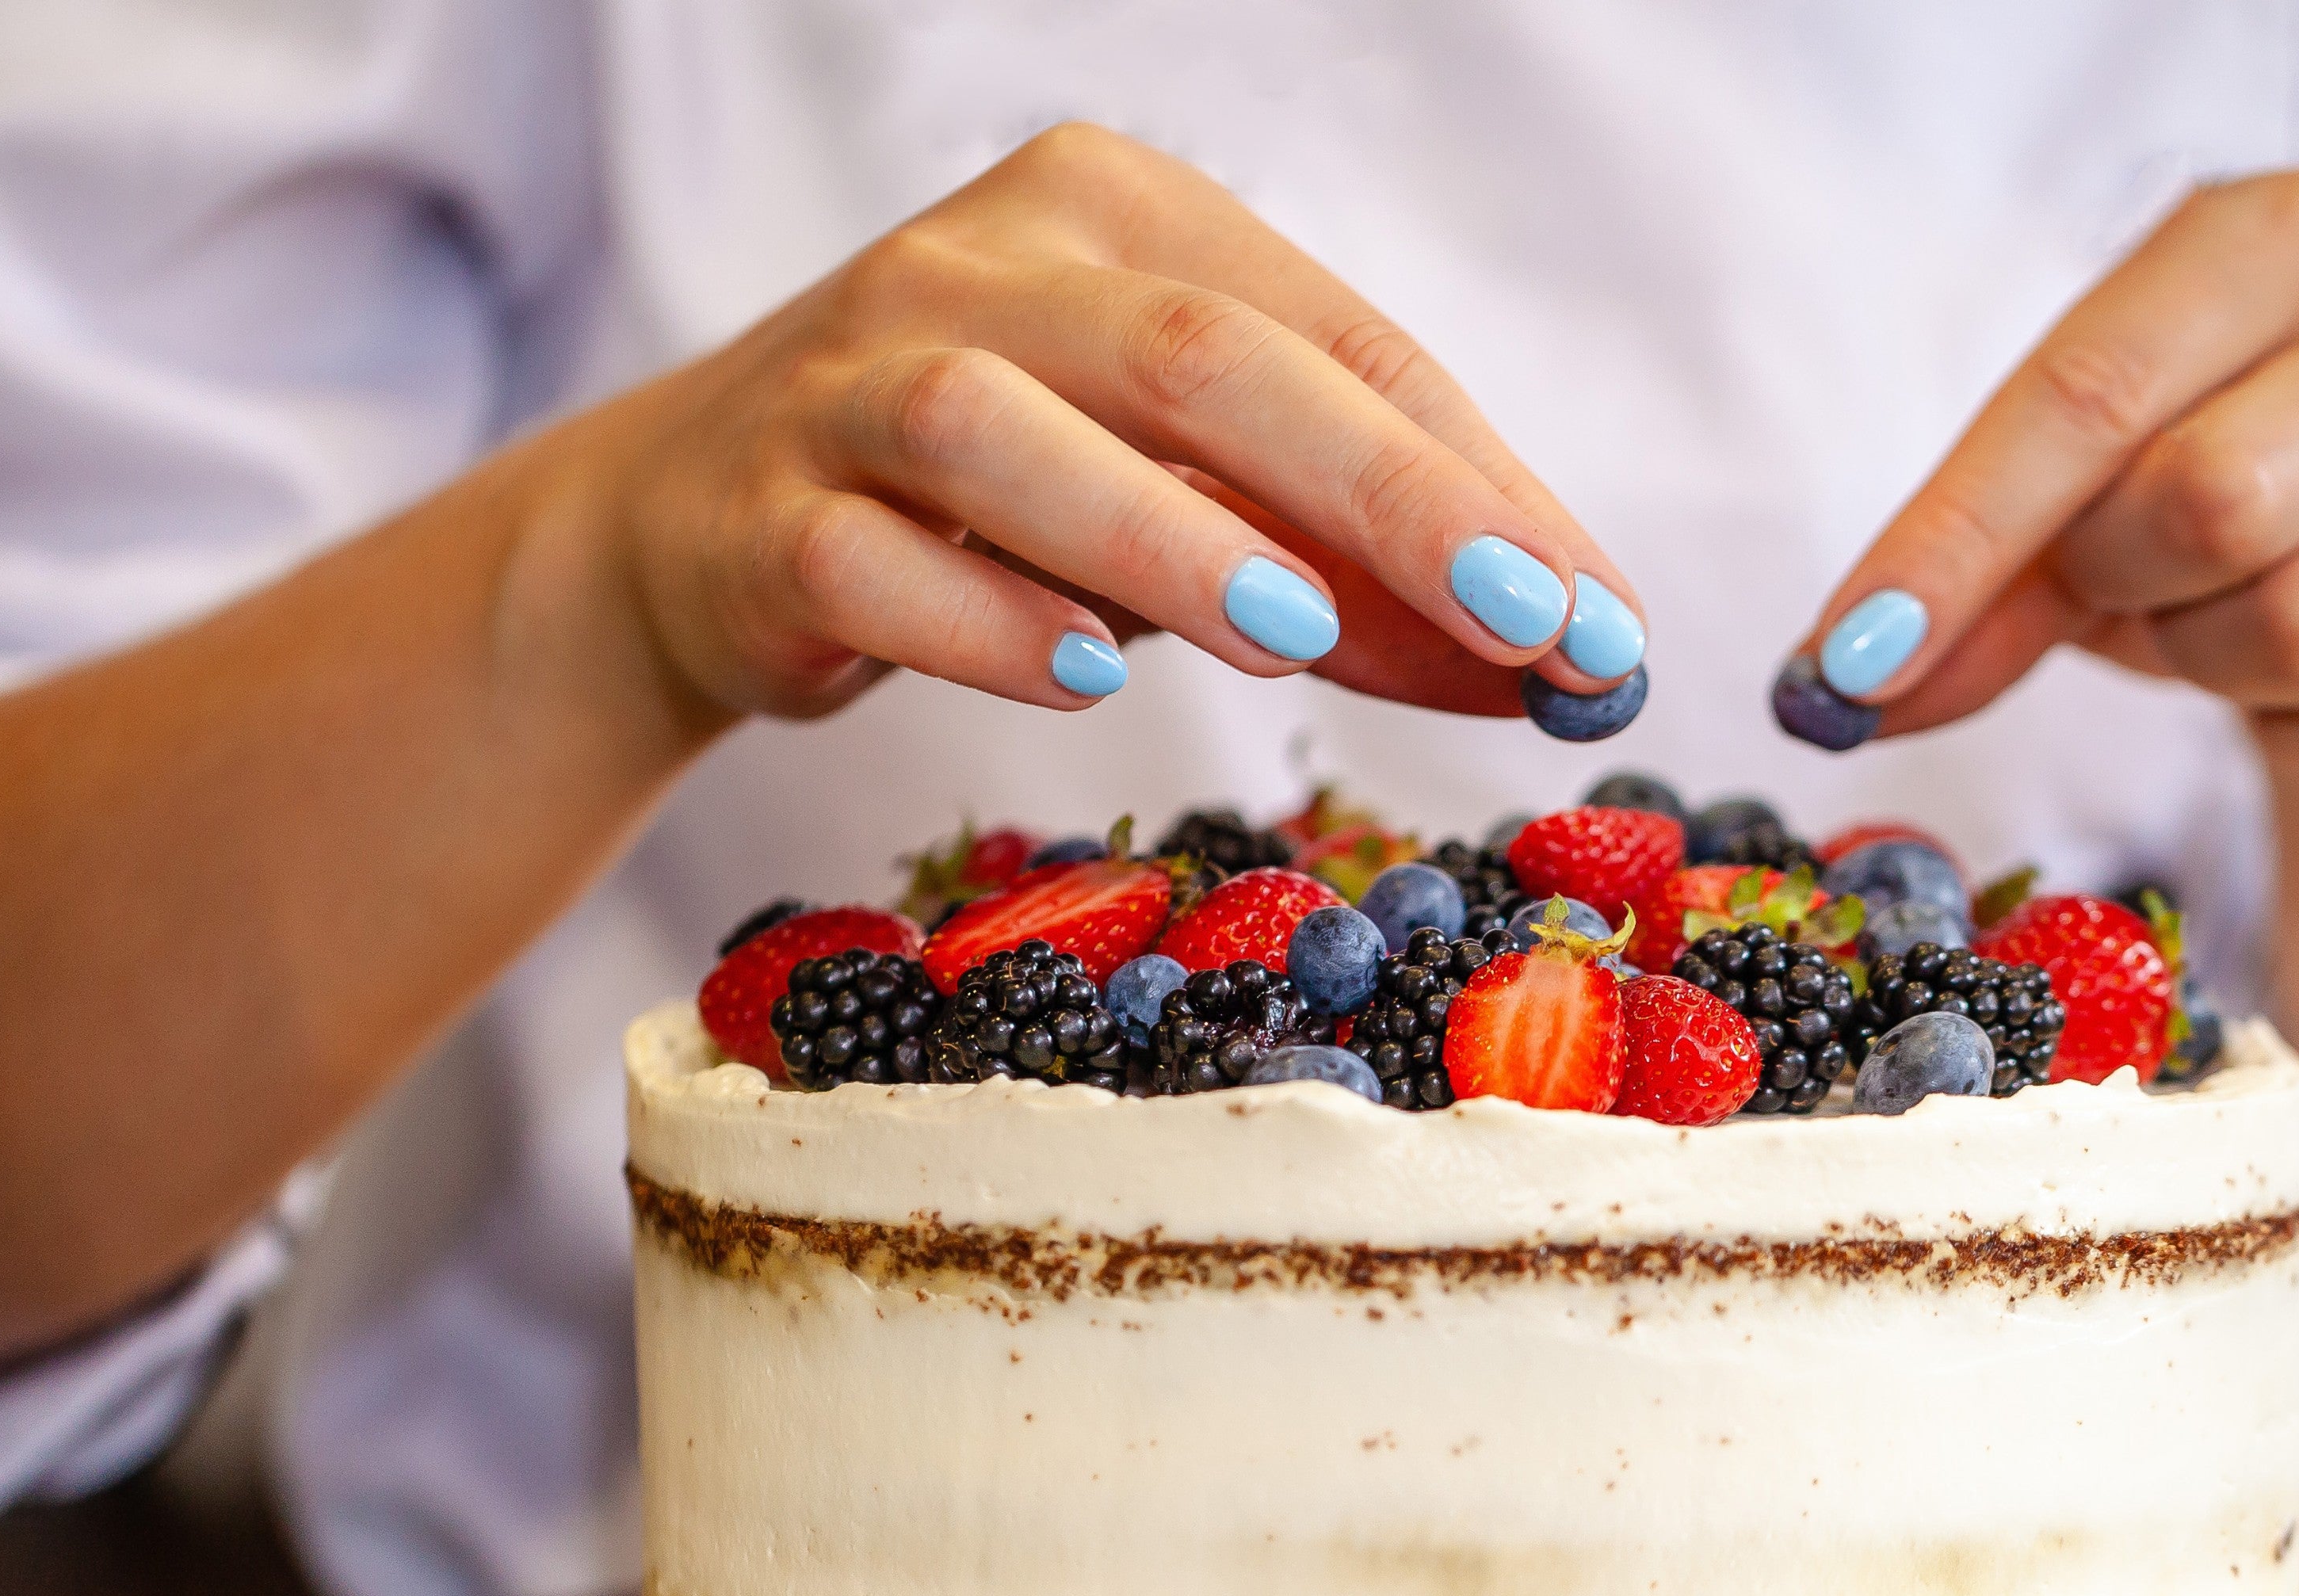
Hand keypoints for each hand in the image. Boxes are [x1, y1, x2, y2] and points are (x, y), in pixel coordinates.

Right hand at [576, 121, 1645, 729]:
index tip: (1596, 622)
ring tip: (1295, 630)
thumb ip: (1344, 565)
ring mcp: (853, 384)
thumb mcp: (1178, 501)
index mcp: (1115, 215)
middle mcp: (982, 268)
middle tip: (1520, 621)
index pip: (1334, 337)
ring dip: (1162, 537)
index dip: (1476, 482)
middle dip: (1381, 496)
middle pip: (1201, 358)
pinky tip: (1078, 677)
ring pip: (1006, 433)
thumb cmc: (993, 506)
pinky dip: (978, 617)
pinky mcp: (762, 516)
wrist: (702, 526)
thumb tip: (1559, 662)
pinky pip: (868, 559)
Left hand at [1783, 172, 2298, 1389]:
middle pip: (2209, 505)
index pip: (2085, 395)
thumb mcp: (2073, 505)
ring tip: (2231, 626)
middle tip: (2130, 592)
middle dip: (2124, 589)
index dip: (1948, 547)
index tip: (1841, 671)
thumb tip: (1838, 691)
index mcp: (2283, 239)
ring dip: (2218, 667)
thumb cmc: (2212, 515)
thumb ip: (1962, 579)